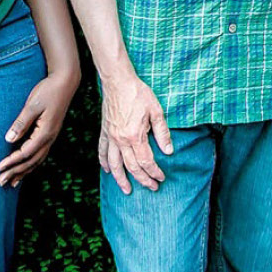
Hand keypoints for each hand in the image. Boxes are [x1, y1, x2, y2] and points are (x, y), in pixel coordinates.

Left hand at [0, 70, 80, 186]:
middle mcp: (49, 139)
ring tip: (12, 183)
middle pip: (31, 162)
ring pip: (37, 161)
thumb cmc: (48, 91)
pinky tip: (25, 169)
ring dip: (24, 173)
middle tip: (0, 182)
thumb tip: (8, 140)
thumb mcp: (32, 105)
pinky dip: (31, 165)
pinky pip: (40, 155)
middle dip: (16, 173)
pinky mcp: (50, 134)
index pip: (25, 153)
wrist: (65, 83)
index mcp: (45, 133)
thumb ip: (21, 123)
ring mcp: (51, 137)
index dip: (11, 162)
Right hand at [97, 70, 171, 193]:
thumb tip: (169, 151)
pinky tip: (108, 170)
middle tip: (152, 187)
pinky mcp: (105, 132)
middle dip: (142, 180)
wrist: (118, 81)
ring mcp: (111, 137)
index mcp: (135, 136)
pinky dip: (104, 162)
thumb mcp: (156, 111)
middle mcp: (121, 140)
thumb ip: (162, 133)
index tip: (161, 178)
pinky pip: (102, 151)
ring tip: (126, 190)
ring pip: (114, 164)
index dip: (154, 172)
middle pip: (131, 167)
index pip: (146, 161)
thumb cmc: (138, 93)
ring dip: (120, 179)